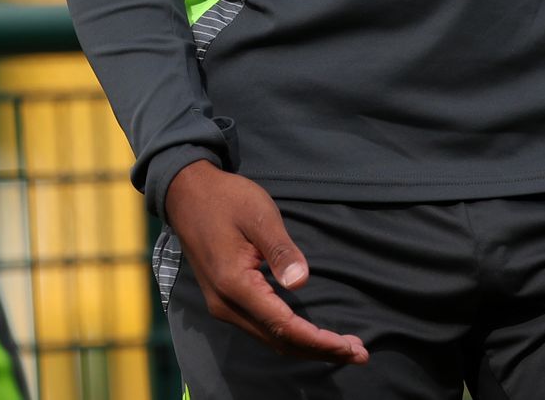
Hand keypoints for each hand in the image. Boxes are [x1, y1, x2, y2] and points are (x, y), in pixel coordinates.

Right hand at [163, 160, 367, 363]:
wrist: (185, 192)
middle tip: (359, 353)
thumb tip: (301, 283)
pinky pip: (261, 328)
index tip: (349, 347)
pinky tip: (309, 333)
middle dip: (320, 350)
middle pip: (279, 341)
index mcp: (235, 284)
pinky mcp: (224, 299)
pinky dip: (289, 336)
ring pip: (270, 339)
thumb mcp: (258, 214)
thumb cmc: (225, 198)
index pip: (284, 326)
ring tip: (342, 347)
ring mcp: (222, 304)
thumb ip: (280, 250)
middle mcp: (226, 304)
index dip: (318, 341)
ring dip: (306, 346)